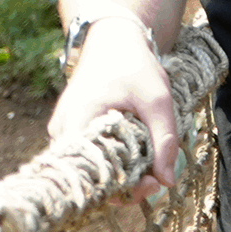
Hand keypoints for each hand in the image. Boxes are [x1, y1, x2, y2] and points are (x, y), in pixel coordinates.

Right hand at [49, 19, 175, 201]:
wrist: (112, 41)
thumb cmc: (134, 66)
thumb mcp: (158, 99)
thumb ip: (163, 139)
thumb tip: (168, 181)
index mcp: (79, 122)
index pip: (93, 175)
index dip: (123, 189)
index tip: (153, 184)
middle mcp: (62, 132)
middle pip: (90, 178)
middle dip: (124, 186)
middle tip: (156, 181)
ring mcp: (63, 132)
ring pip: (90, 169)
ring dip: (119, 174)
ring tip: (149, 166)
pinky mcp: (70, 131)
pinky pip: (89, 156)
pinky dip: (112, 161)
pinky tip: (135, 156)